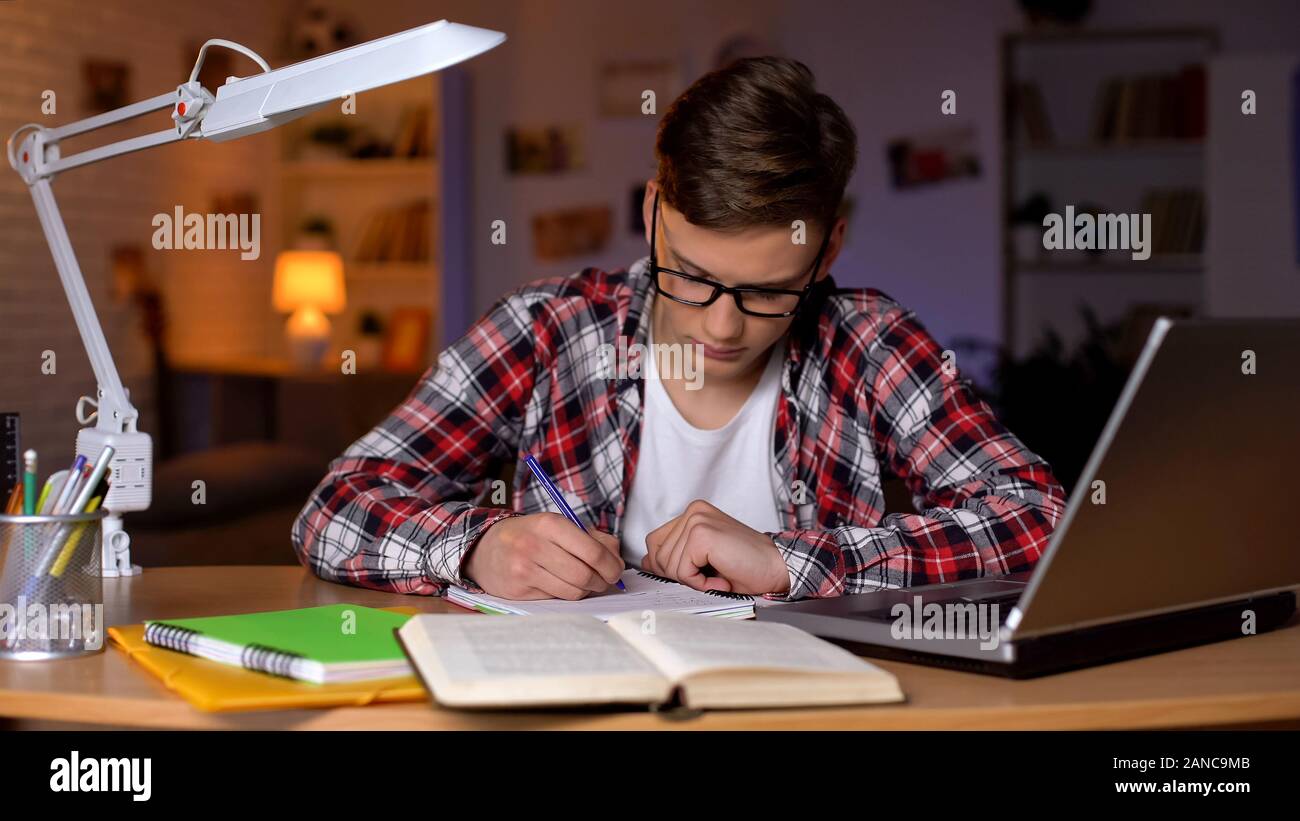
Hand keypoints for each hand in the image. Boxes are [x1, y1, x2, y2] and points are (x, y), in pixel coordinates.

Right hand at [465, 513, 624, 599]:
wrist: (484, 548)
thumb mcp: (557, 525)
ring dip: (587, 591)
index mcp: (549, 524)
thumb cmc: (529, 535)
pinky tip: (564, 585)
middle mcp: (535, 546)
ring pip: (573, 591)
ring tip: (586, 583)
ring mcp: (524, 570)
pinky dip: (567, 594)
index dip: (612, 565)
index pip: (593, 552)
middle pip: (585, 575)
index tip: (616, 570)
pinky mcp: (519, 590)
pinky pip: (557, 598)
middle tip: (604, 580)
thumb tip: (617, 558)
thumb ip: (592, 537)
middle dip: (602, 581)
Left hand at [642, 500, 789, 594]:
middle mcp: (693, 512)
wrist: (777, 567)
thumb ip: (675, 556)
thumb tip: (646, 564)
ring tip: (719, 575)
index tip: (694, 573)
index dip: (667, 566)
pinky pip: (682, 571)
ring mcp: (696, 520)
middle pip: (657, 555)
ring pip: (669, 565)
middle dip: (680, 575)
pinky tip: (722, 577)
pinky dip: (700, 583)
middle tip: (711, 575)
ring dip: (693, 580)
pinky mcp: (701, 534)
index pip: (655, 543)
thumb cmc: (746, 567)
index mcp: (693, 514)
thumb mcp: (702, 560)